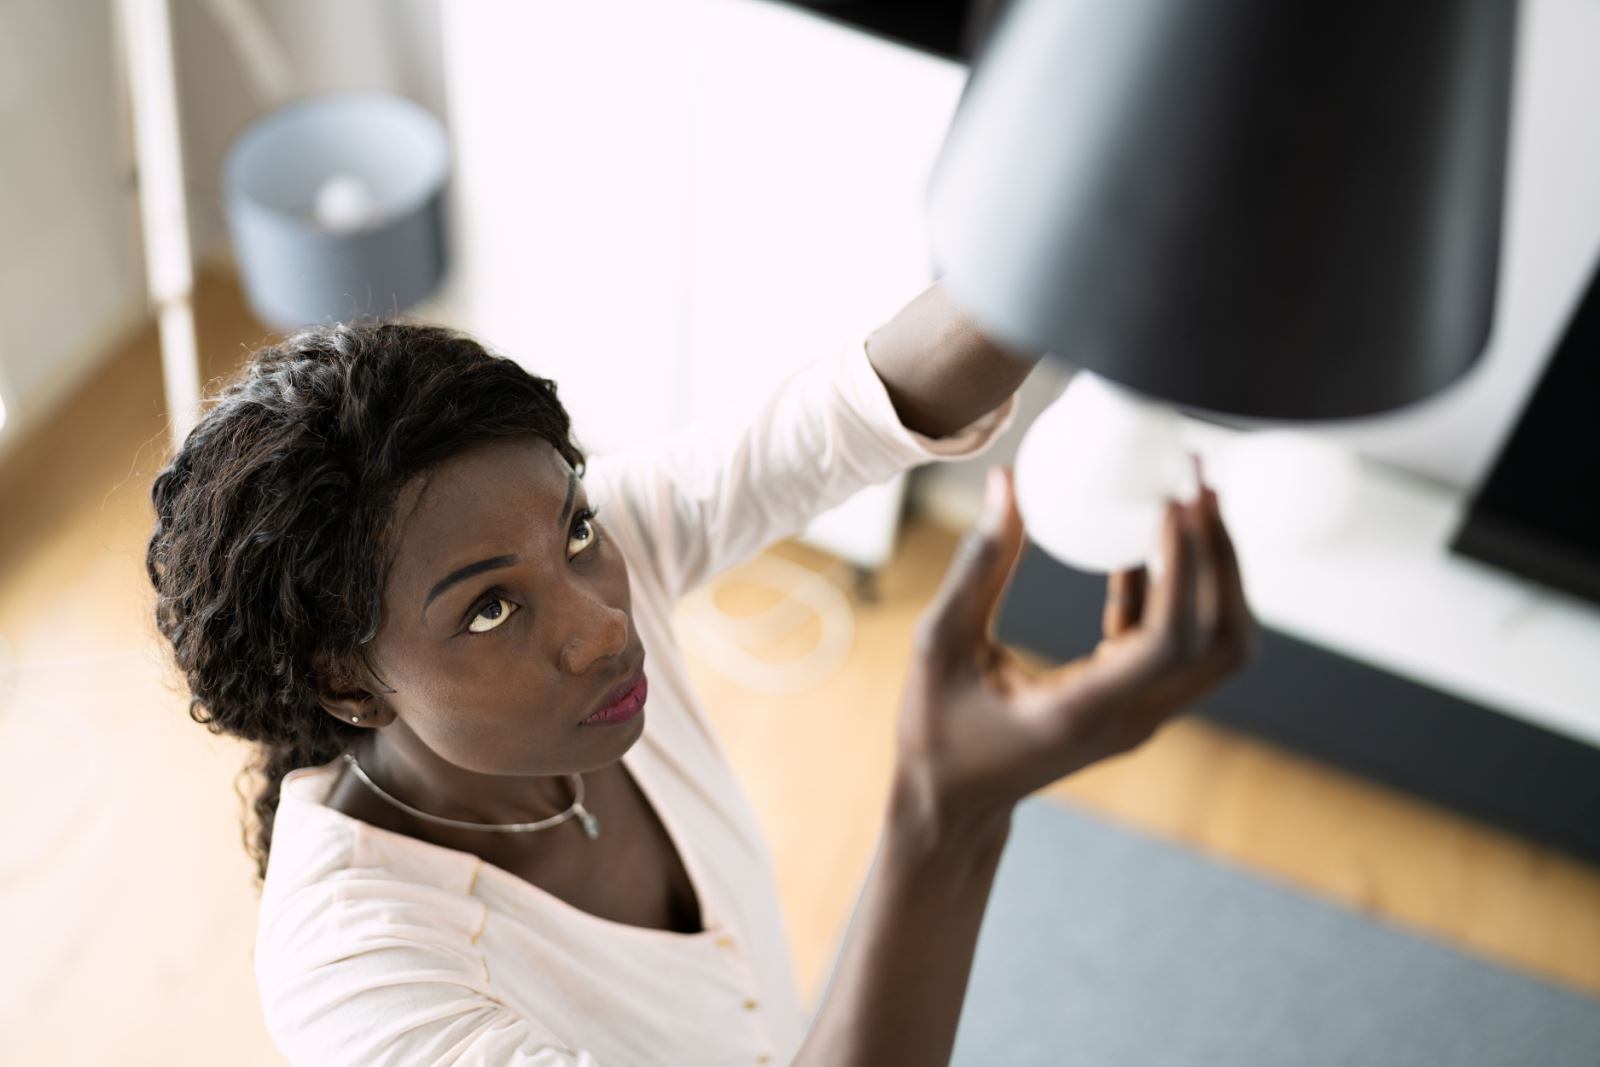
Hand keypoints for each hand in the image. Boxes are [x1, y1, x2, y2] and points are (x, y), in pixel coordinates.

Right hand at [892, 459, 1255, 835]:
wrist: (954, 807)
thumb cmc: (937, 734)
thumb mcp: (939, 643)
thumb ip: (977, 566)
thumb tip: (1007, 482)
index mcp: (1085, 710)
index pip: (1170, 640)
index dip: (1185, 567)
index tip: (1171, 501)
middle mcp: (1131, 719)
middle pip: (1222, 643)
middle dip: (1223, 559)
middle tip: (1199, 484)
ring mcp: (1141, 716)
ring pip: (1217, 647)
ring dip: (1215, 575)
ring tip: (1188, 503)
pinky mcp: (1134, 704)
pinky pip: (1178, 644)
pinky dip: (1174, 590)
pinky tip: (1137, 541)